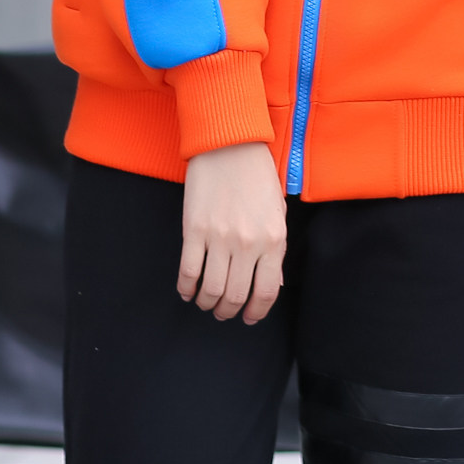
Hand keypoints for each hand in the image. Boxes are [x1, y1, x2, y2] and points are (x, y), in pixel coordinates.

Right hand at [179, 142, 286, 319]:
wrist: (230, 145)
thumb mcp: (277, 213)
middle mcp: (248, 242)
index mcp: (273, 239)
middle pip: (236, 296)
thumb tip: (271, 283)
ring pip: (211, 289)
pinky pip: (188, 272)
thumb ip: (274, 249)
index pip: (267, 291)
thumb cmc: (257, 177)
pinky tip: (187, 291)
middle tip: (224, 313)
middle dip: (229, 312)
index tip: (249, 318)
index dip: (257, 311)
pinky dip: (186, 289)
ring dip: (207, 303)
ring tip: (206, 303)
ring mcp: (219, 237)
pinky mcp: (194, 230)